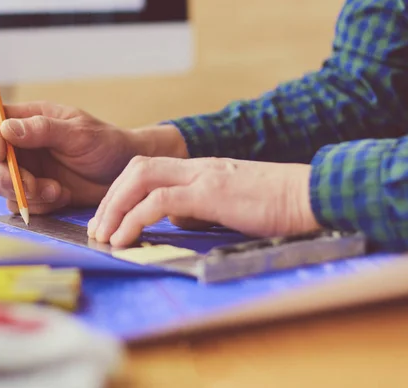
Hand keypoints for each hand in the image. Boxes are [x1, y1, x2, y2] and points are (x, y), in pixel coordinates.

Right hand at [0, 101, 186, 213]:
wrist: (126, 173)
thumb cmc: (107, 144)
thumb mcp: (80, 133)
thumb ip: (44, 130)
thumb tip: (5, 129)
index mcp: (29, 119)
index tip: (1, 152)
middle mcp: (22, 144)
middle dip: (6, 175)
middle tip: (33, 184)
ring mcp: (27, 169)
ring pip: (0, 184)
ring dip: (23, 193)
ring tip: (57, 191)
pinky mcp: (36, 192)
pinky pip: (19, 203)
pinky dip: (35, 205)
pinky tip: (62, 197)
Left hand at [86, 156, 320, 246]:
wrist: (309, 194)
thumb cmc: (279, 204)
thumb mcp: (233, 203)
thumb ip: (203, 206)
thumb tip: (180, 218)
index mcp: (202, 169)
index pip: (149, 169)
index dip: (122, 191)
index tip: (111, 218)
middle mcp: (198, 167)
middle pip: (136, 169)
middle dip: (109, 197)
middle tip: (98, 227)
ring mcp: (203, 176)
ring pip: (140, 179)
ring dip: (114, 207)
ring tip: (104, 235)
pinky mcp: (211, 193)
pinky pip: (160, 201)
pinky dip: (134, 219)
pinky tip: (124, 238)